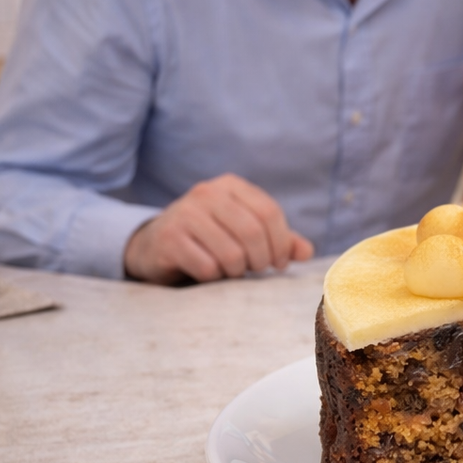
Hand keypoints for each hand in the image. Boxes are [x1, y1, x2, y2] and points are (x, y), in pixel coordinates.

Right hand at [123, 174, 313, 284]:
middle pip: (253, 232)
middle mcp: (206, 193)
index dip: (281, 243)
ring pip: (231, 253)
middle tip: (256, 269)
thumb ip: (279, 239)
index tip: (279, 263)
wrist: (155, 244)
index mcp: (231, 186)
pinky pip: (207, 267)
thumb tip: (306, 252)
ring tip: (232, 270)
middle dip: (261, 259)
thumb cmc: (211, 237)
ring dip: (238, 270)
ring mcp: (184, 214)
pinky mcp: (169, 239)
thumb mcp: (245, 231)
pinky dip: (215, 277)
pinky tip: (209, 272)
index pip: (270, 212)